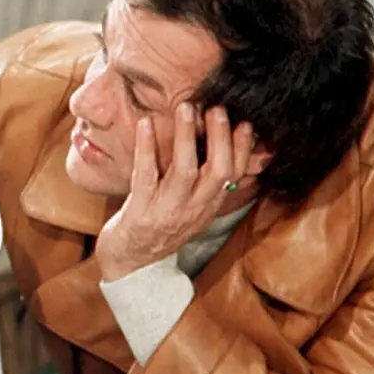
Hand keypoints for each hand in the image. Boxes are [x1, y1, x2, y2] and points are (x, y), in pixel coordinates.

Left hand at [95, 103, 253, 280]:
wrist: (128, 265)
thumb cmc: (159, 227)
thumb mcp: (192, 209)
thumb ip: (209, 184)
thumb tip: (234, 154)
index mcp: (207, 207)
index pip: (235, 175)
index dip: (243, 148)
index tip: (245, 122)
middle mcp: (192, 210)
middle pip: (218, 172)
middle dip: (221, 138)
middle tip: (218, 109)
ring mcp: (166, 212)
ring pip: (184, 172)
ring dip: (186, 138)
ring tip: (186, 109)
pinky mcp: (139, 212)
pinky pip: (145, 176)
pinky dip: (147, 148)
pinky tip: (145, 125)